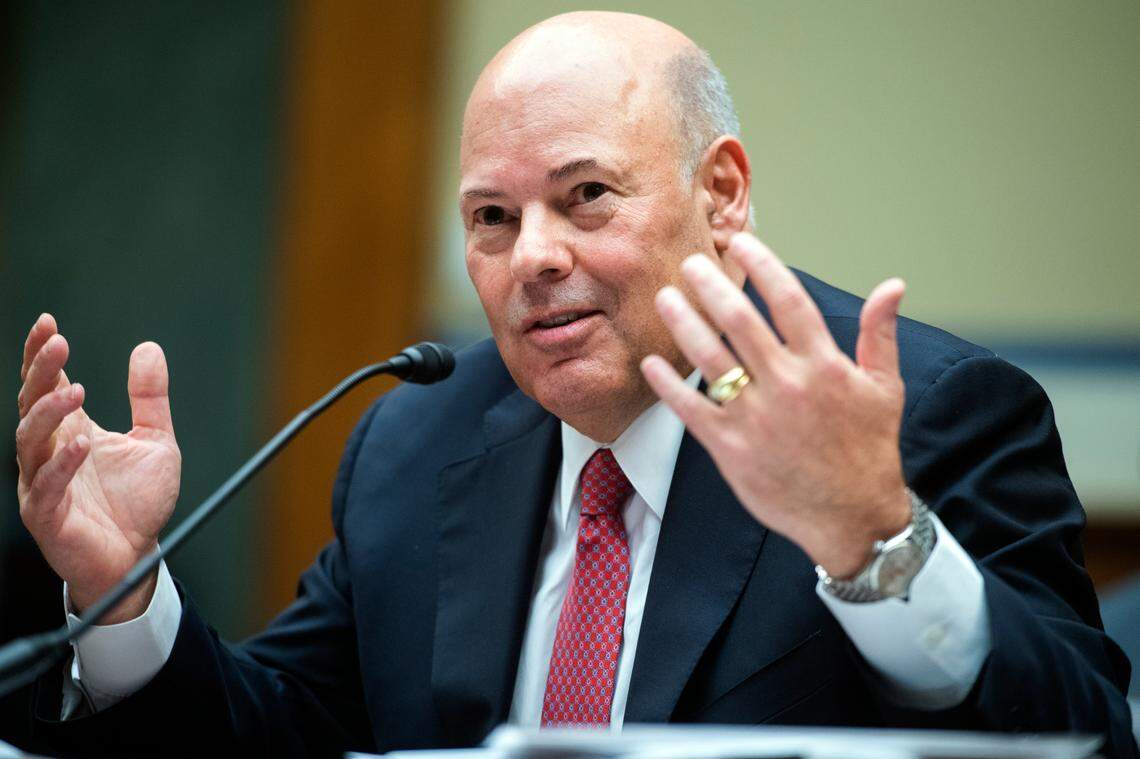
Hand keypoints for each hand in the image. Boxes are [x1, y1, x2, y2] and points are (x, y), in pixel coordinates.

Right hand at [15, 314, 180, 622]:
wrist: (138, 554)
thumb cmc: (138, 501)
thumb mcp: (156, 440)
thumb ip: (150, 398)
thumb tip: (148, 348)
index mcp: (70, 429)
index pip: (47, 384)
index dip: (42, 354)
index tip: (49, 322)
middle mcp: (50, 451)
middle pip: (32, 404)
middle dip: (41, 372)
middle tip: (57, 343)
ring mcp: (43, 482)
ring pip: (30, 441)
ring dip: (48, 412)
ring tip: (73, 389)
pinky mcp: (47, 515)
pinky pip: (47, 486)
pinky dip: (60, 463)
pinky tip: (79, 442)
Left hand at [640, 233, 910, 577]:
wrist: (852, 518)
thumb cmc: (868, 450)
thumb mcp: (884, 388)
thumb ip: (880, 333)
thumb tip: (892, 284)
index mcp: (824, 365)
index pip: (788, 300)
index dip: (762, 265)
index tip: (740, 241)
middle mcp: (787, 385)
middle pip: (739, 321)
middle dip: (711, 285)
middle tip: (690, 262)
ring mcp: (755, 417)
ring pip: (709, 358)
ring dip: (683, 322)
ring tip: (665, 297)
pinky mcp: (731, 448)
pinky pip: (691, 408)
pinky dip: (668, 384)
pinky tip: (652, 362)